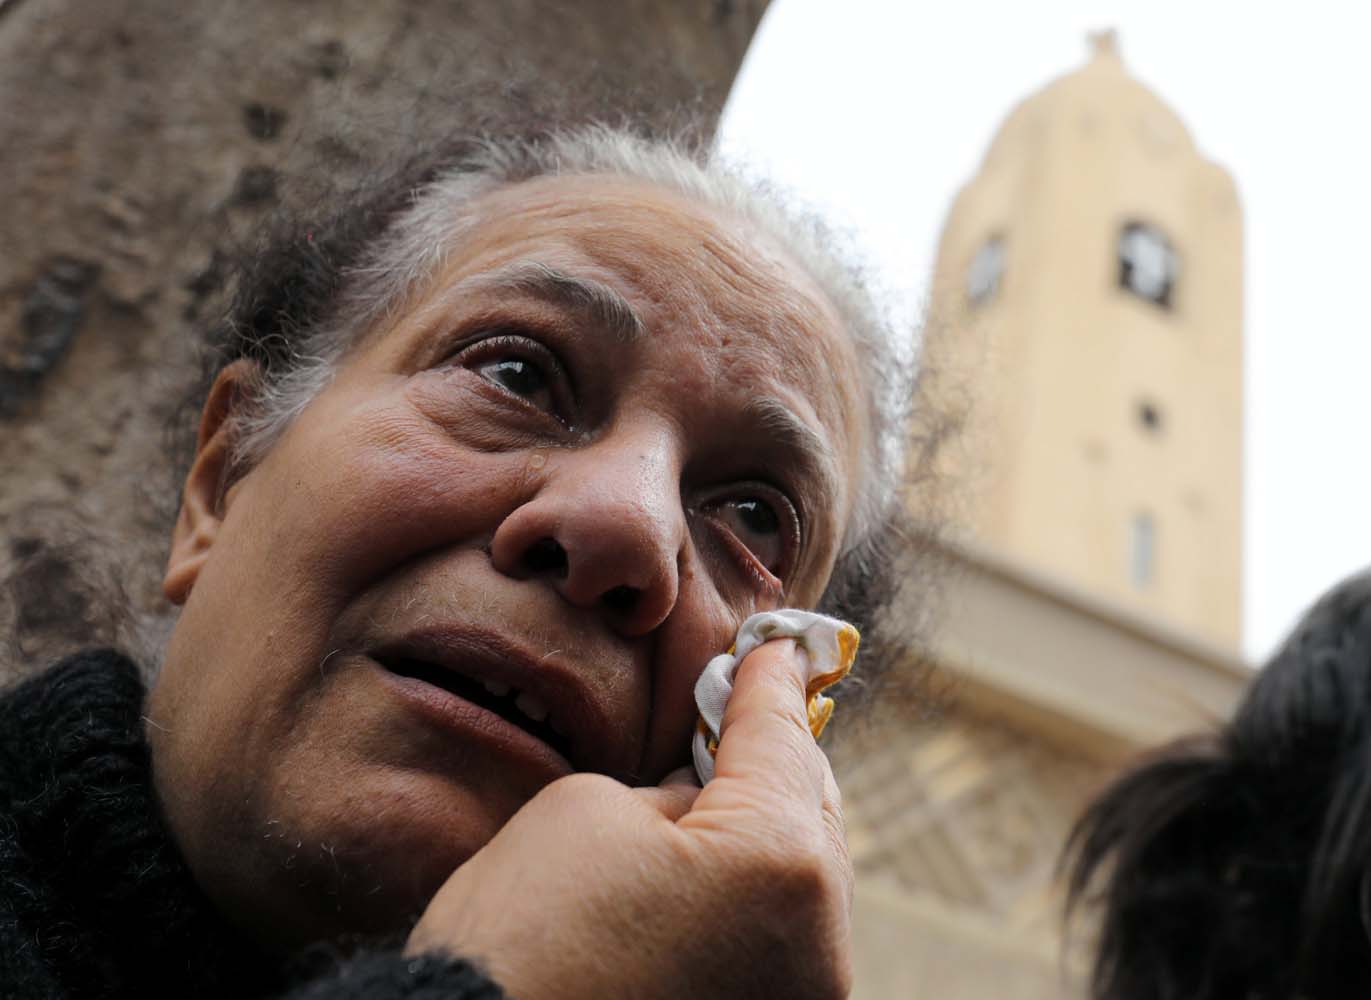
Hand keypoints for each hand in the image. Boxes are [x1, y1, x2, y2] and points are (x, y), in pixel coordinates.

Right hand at [405, 639, 853, 998]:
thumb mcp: (591, 809)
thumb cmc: (518, 935)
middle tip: (743, 711)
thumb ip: (673, 786)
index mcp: (779, 862)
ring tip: (720, 790)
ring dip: (768, 829)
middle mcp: (819, 941)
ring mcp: (802, 997)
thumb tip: (701, 801)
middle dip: (777, 757)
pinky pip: (780, 936)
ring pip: (804, 880)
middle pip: (814, 811)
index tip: (775, 647)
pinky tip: (709, 868)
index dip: (770, 683)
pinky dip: (754, 892)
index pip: (782, 740)